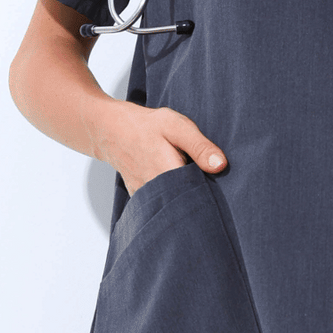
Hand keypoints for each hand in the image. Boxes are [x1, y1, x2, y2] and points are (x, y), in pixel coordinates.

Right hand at [98, 101, 227, 195]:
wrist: (111, 130)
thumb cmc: (146, 126)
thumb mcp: (176, 127)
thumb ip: (199, 146)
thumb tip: (221, 166)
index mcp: (168, 173)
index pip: (198, 197)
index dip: (211, 194)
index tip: (217, 187)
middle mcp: (155, 191)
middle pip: (186, 205)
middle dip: (199, 198)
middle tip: (203, 182)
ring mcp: (145, 197)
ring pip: (172, 206)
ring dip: (184, 198)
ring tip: (188, 183)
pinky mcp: (140, 198)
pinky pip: (159, 204)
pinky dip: (169, 199)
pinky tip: (174, 186)